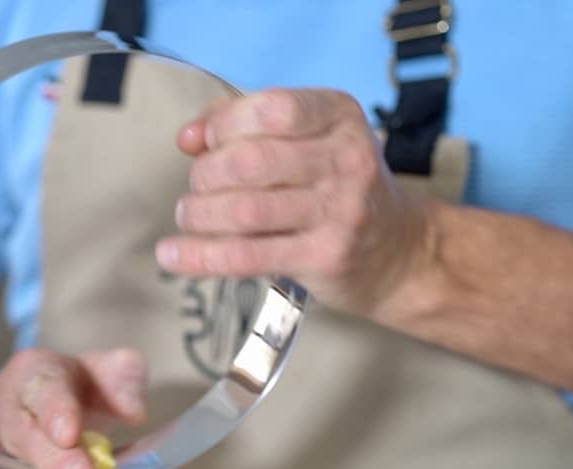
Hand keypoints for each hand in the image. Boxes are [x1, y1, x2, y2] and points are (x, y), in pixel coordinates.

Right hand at [0, 348, 146, 468]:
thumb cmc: (62, 405)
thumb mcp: (96, 377)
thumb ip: (122, 380)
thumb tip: (135, 411)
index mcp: (33, 375)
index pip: (42, 386)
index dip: (55, 410)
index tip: (70, 433)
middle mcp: (2, 411)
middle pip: (23, 435)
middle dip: (54, 460)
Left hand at [157, 89, 436, 318]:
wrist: (399, 253)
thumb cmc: (338, 188)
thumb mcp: (308, 141)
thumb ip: (245, 126)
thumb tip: (189, 137)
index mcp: (340, 115)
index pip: (271, 108)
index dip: (225, 125)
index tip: (205, 144)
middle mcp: (347, 158)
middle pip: (250, 161)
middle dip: (206, 175)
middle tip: (199, 189)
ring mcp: (340, 211)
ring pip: (245, 210)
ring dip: (199, 214)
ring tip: (189, 217)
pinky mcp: (325, 257)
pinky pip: (247, 255)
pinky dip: (200, 256)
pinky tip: (173, 255)